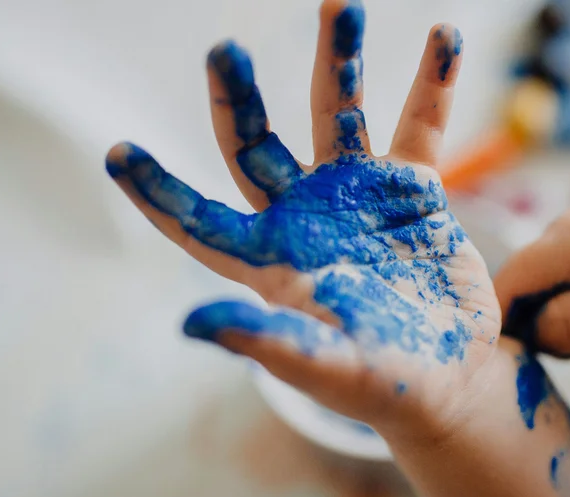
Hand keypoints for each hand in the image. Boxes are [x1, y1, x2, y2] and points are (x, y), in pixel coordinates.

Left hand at [105, 0, 499, 439]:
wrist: (452, 376)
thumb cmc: (385, 385)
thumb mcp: (327, 367)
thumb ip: (268, 341)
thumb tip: (189, 323)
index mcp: (271, 260)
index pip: (199, 220)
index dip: (158, 190)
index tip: (117, 152)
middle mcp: (305, 216)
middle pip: (256, 145)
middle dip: (240, 98)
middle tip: (226, 49)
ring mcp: (357, 195)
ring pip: (336, 113)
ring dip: (339, 60)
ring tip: (343, 4)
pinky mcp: (410, 189)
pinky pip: (418, 126)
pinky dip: (431, 84)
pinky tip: (443, 36)